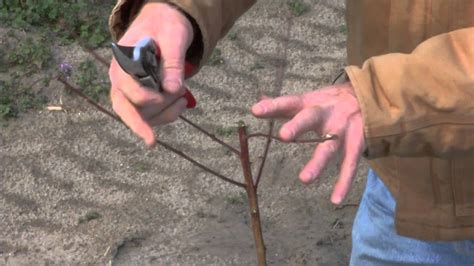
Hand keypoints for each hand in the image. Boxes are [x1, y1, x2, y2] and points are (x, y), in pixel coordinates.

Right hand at [109, 3, 193, 146]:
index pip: (124, 87)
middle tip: (181, 99)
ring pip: (140, 116)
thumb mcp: (173, 37)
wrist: (163, 25)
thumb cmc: (165, 27)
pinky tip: (181, 102)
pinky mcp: (140, 100)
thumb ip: (173, 62)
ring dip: (166, 112)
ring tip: (184, 97)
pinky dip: (168, 114)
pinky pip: (150, 116)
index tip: (172, 93)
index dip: (146, 97)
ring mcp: (128, 92)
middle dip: (150, 118)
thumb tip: (173, 89)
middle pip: (126, 108)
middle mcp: (120, 79)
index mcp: (122, 61)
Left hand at [251, 82, 365, 203]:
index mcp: (309, 103)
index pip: (288, 103)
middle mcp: (325, 113)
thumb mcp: (307, 100)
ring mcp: (342, 128)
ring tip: (305, 179)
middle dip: (298, 126)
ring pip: (330, 146)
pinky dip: (344, 183)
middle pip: (310, 118)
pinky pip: (350, 164)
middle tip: (284, 136)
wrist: (367, 96)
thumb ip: (282, 106)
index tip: (256, 111)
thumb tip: (258, 103)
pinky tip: (335, 200)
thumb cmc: (328, 103)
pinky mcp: (357, 142)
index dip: (272, 107)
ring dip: (318, 162)